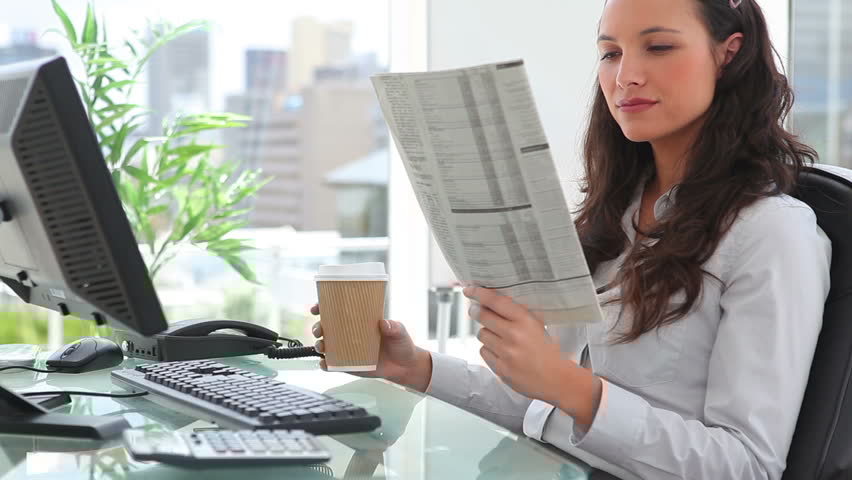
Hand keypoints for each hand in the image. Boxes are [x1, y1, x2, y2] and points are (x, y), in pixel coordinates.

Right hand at [310, 304, 432, 391]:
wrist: (405, 366)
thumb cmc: (401, 345)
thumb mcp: (399, 332)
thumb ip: (394, 327)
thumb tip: (384, 323)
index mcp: (359, 321)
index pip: (337, 311)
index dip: (323, 307)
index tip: (317, 307)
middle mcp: (350, 334)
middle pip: (326, 328)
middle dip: (317, 327)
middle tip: (320, 329)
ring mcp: (347, 350)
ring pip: (326, 345)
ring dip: (319, 344)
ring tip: (322, 346)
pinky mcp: (349, 365)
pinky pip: (332, 365)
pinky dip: (325, 364)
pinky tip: (325, 363)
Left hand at [466, 287, 585, 408]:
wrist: (558, 378)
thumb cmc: (548, 350)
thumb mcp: (537, 325)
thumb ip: (517, 313)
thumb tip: (491, 300)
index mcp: (525, 321)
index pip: (496, 301)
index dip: (479, 293)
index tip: (469, 290)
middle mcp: (515, 335)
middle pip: (483, 316)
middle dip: (477, 312)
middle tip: (475, 310)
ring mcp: (507, 353)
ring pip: (482, 334)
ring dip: (487, 333)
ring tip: (499, 338)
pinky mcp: (501, 369)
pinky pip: (484, 352)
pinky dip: (489, 350)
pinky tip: (501, 352)